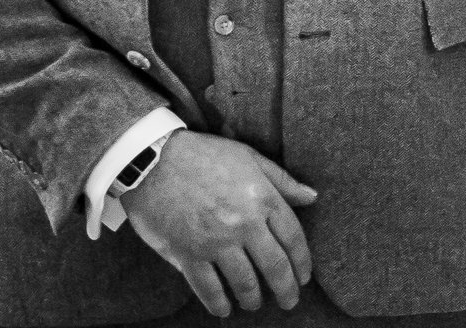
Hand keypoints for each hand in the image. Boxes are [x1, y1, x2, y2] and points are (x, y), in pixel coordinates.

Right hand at [123, 130, 317, 315]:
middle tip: (290, 302)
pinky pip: (208, 288)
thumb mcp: (248, 157)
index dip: (302, 262)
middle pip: (274, 266)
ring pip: (245, 282)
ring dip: (253, 298)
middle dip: (286, 289)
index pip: (293, 238)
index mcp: (262, 198)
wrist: (153, 160)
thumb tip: (312, 196)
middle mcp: (244, 224)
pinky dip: (218, 303)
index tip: (304, 276)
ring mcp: (216, 242)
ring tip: (255, 303)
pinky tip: (224, 309)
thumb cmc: (203, 155)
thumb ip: (282, 180)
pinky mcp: (188, 255)